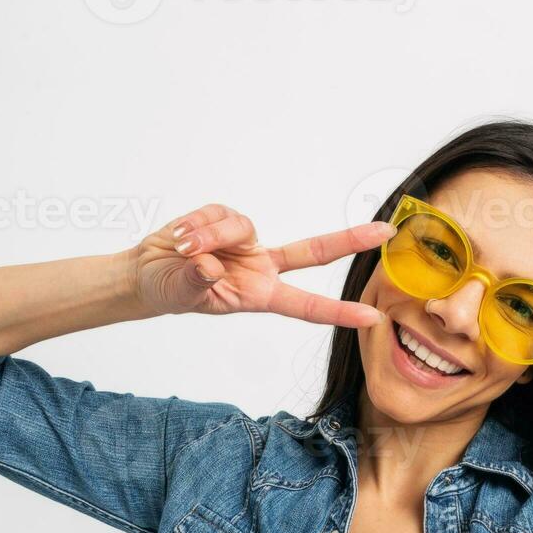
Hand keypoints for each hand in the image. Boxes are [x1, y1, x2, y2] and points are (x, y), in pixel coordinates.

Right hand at [132, 203, 393, 325]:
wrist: (148, 273)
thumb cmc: (170, 291)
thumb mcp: (183, 293)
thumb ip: (196, 279)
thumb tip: (209, 265)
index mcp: (259, 295)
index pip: (305, 305)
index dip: (338, 311)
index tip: (372, 317)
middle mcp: (261, 267)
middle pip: (312, 252)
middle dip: (349, 241)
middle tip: (385, 232)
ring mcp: (247, 242)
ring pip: (240, 227)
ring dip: (208, 235)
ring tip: (181, 247)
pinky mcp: (227, 220)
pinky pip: (219, 215)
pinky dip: (197, 225)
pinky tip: (179, 237)